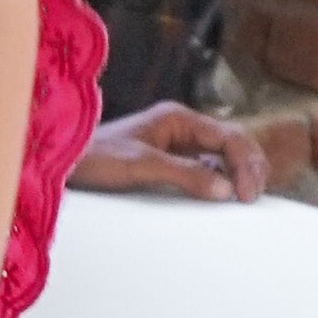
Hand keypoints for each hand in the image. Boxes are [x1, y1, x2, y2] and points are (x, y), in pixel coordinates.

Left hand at [69, 101, 266, 204]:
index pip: (228, 137)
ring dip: (237, 174)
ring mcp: (177, 144)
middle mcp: (182, 127)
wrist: (64, 163)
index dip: (245, 164)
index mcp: (178, 118)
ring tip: (245, 199)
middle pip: (232, 143)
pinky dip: (220, 182)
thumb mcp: (141, 166)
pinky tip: (222, 197)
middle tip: (253, 198)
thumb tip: (225, 190)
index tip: (247, 194)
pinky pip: (206, 169)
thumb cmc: (96, 158)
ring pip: (222, 156)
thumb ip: (184, 175)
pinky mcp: (169, 162)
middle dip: (249, 167)